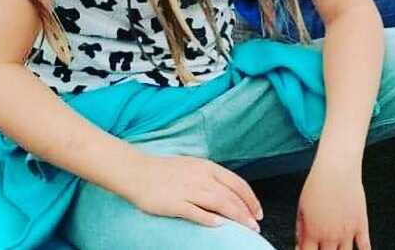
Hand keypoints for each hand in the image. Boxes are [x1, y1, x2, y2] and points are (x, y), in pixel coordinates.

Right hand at [122, 153, 261, 231]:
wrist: (136, 171)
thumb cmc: (165, 171)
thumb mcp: (193, 167)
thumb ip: (211, 178)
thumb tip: (230, 193)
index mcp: (207, 167)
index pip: (237, 183)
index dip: (251, 199)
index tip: (258, 212)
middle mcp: (201, 177)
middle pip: (231, 195)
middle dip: (247, 212)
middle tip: (255, 225)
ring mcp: (188, 189)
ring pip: (219, 203)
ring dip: (236, 217)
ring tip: (246, 228)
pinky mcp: (174, 203)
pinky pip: (196, 212)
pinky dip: (209, 219)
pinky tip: (220, 225)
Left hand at [297, 158, 369, 249]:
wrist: (337, 168)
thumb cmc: (318, 183)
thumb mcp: (301, 207)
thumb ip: (300, 229)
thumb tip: (300, 244)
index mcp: (312, 232)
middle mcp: (329, 235)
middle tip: (324, 248)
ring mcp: (346, 232)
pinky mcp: (361, 224)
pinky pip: (364, 246)